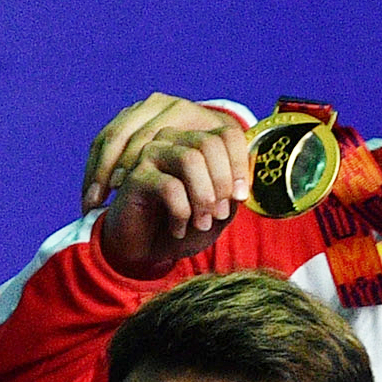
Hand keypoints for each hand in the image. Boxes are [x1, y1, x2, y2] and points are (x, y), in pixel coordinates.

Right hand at [84, 94, 250, 278]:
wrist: (145, 248)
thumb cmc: (184, 225)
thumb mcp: (217, 210)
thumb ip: (233, 192)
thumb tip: (245, 182)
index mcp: (196, 142)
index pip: (228, 133)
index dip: (240, 164)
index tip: (240, 197)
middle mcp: (174, 140)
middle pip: (209, 143)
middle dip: (222, 183)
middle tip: (220, 215)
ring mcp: (153, 153)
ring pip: (190, 159)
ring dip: (203, 197)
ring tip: (202, 223)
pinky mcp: (136, 175)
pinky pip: (169, 187)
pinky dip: (181, 213)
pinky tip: (178, 229)